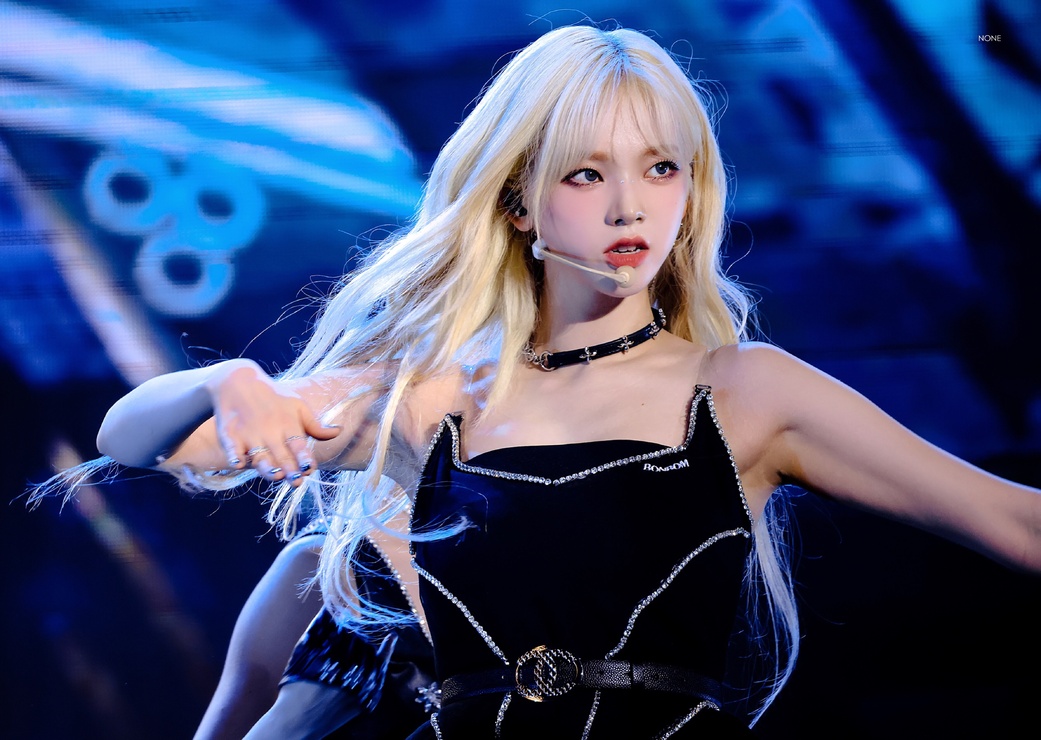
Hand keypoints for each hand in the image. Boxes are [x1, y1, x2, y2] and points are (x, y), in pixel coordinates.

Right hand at [207, 360, 340, 484]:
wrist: (238, 382)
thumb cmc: (274, 398)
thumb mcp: (297, 406)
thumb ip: (315, 425)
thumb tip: (338, 432)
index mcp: (288, 424)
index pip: (298, 444)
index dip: (304, 457)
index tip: (309, 469)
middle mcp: (269, 430)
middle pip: (280, 454)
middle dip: (289, 469)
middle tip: (297, 483)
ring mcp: (249, 433)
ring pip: (258, 455)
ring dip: (266, 466)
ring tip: (275, 475)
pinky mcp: (230, 434)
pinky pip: (232, 447)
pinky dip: (234, 454)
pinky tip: (237, 463)